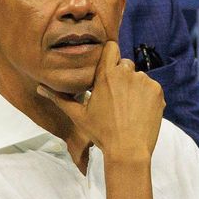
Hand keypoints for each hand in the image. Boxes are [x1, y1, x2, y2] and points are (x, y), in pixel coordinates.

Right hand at [37, 41, 163, 162]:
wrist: (128, 151)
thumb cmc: (101, 133)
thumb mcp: (78, 116)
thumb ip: (60, 98)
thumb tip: (40, 87)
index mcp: (106, 75)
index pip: (111, 47)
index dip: (109, 55)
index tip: (106, 66)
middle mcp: (126, 73)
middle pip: (125, 64)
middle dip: (121, 75)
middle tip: (115, 96)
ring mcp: (144, 82)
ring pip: (138, 77)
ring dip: (134, 87)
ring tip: (128, 108)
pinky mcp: (157, 91)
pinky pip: (151, 87)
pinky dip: (146, 96)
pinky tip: (139, 112)